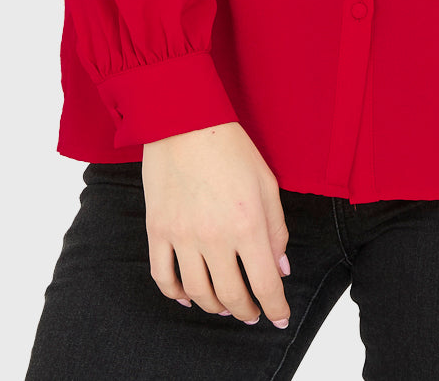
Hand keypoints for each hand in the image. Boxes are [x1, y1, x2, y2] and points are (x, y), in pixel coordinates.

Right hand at [141, 120, 290, 327]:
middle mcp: (214, 237)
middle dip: (247, 311)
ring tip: (226, 306)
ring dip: (215, 306)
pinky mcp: (157, 230)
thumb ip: (276, 229)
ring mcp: (181, 236)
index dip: (276, 307)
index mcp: (247, 224)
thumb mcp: (266, 183)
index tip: (281, 318)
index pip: (265, 283)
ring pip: (198, 292)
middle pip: (231, 295)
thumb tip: (279, 268)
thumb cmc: (230, 147)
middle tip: (253, 314)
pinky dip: (175, 294)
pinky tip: (188, 297)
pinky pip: (163, 276)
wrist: (184, 121)